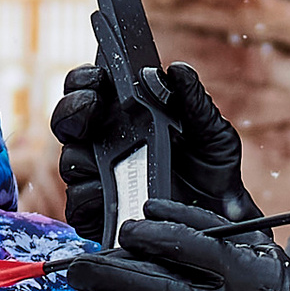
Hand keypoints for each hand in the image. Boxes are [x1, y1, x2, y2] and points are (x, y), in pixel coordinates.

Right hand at [50, 61, 245, 242]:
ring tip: (106, 155)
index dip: (86, 80)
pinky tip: (110, 188)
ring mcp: (98, 178)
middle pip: (68, 121)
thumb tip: (177, 69)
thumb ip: (194, 101)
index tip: (98, 78)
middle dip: (73, 109)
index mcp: (125, 117)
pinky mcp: (96, 214)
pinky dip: (90, 193)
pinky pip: (77, 202)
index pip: (91, 90)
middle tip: (92, 106)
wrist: (221, 220)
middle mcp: (105, 144)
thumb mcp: (212, 132)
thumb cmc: (214, 173)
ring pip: (70, 160)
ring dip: (83, 154)